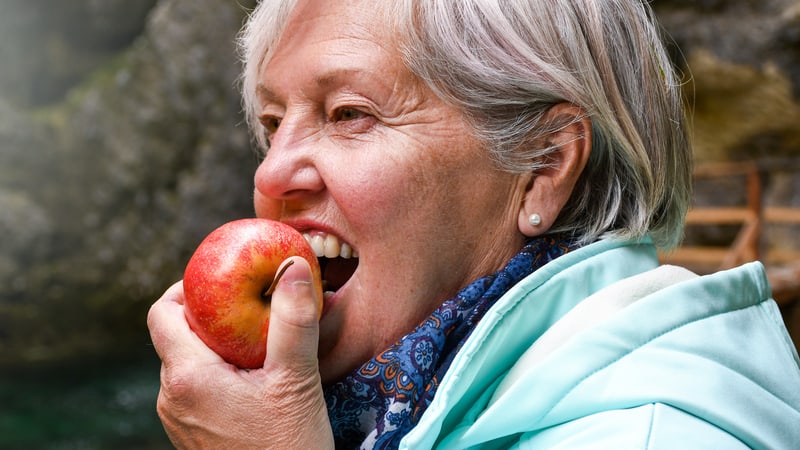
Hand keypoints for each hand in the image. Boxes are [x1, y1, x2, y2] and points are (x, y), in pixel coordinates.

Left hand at [147, 257, 332, 448]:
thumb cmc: (288, 448)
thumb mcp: (295, 380)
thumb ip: (292, 320)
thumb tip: (292, 266)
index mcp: (187, 378)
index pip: (162, 312)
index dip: (188, 287)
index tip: (225, 279)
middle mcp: (172, 398)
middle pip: (177, 335)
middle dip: (213, 315)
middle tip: (252, 306)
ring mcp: (179, 420)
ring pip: (188, 362)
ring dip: (218, 344)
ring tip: (259, 343)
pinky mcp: (193, 435)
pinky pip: (196, 388)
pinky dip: (219, 371)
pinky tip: (255, 378)